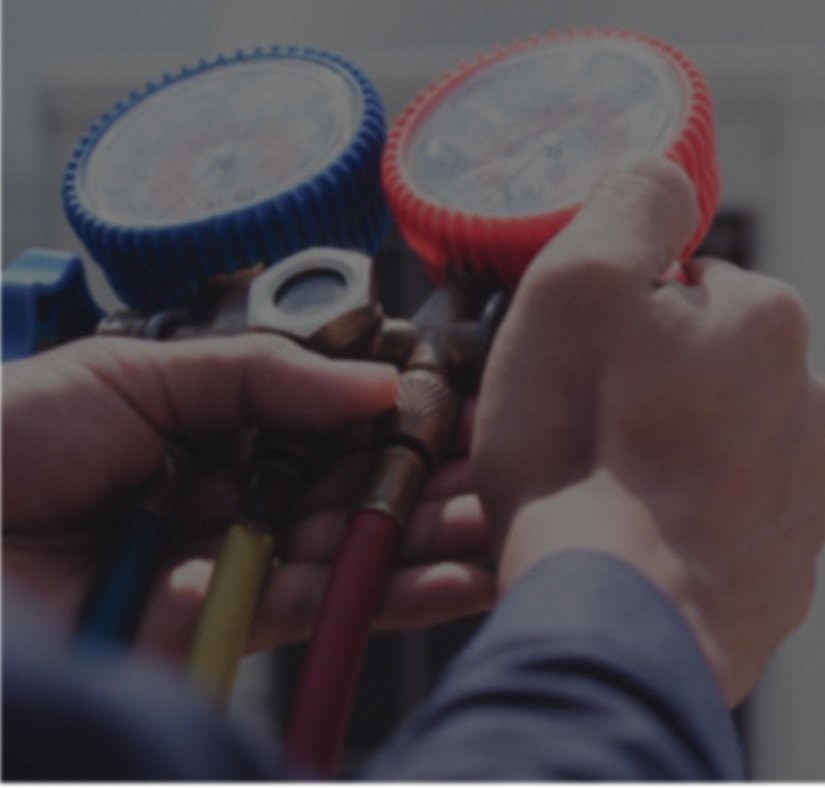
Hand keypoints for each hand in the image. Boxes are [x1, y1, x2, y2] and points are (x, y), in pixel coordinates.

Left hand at [2, 333, 495, 662]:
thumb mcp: (133, 372)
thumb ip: (261, 376)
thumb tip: (378, 385)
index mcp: (208, 422)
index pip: (328, 416)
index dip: (399, 414)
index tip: (469, 406)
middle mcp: (228, 492)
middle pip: (350, 484)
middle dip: (434, 479)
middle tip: (515, 469)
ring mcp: (225, 563)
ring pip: (348, 548)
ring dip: (434, 539)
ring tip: (511, 525)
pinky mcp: (212, 628)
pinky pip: (317, 605)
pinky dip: (389, 594)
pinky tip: (459, 578)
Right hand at [470, 158, 824, 705]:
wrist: (615, 622)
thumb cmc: (586, 448)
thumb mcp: (580, 282)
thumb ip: (634, 202)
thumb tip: (669, 175)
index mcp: (771, 321)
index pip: (688, 287)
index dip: (620, 319)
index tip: (581, 364)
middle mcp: (813, 403)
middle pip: (709, 369)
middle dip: (652, 388)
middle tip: (583, 432)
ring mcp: (806, 499)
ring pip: (721, 450)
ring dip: (671, 460)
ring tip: (603, 498)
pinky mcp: (786, 578)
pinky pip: (727, 530)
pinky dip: (685, 531)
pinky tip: (634, 549)